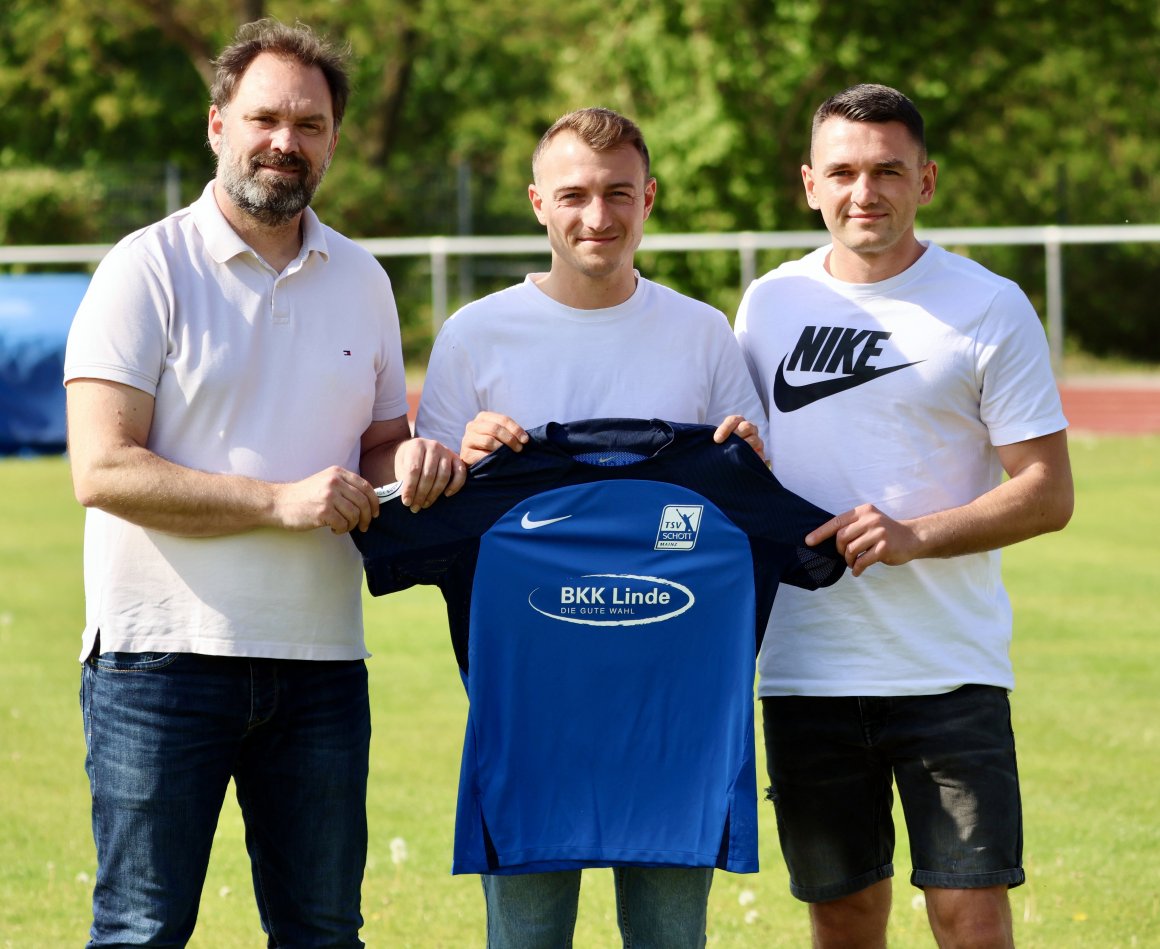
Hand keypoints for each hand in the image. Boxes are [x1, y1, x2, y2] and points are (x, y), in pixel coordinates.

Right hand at [274, 466, 380, 534]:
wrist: (279, 503)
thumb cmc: (304, 496)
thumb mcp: (326, 482)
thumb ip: (345, 487)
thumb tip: (369, 502)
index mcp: (338, 473)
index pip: (366, 487)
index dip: (374, 502)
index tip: (375, 513)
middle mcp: (334, 482)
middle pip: (363, 502)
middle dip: (367, 517)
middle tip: (364, 526)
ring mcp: (329, 496)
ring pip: (355, 514)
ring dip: (352, 525)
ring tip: (343, 527)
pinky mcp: (323, 511)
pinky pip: (343, 524)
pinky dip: (342, 530)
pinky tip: (333, 529)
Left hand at [393, 437, 467, 512]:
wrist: (418, 449)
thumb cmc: (408, 461)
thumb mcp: (401, 466)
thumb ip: (404, 479)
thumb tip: (408, 498)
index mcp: (416, 446)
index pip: (413, 470)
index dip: (410, 487)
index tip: (406, 502)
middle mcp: (433, 446)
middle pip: (429, 474)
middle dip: (421, 494)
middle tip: (415, 507)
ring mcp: (446, 451)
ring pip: (443, 476)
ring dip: (434, 493)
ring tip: (425, 504)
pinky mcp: (457, 458)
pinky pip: (460, 473)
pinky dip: (455, 486)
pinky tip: (446, 495)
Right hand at [460, 412, 528, 464]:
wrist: (474, 461)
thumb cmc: (491, 446)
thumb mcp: (499, 435)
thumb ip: (509, 432)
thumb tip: (525, 438)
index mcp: (483, 417)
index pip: (502, 419)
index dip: (516, 429)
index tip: (526, 440)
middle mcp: (472, 425)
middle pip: (495, 429)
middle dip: (510, 439)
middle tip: (519, 448)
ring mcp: (467, 439)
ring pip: (488, 441)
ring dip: (502, 448)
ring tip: (509, 454)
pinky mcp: (466, 454)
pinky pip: (482, 455)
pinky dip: (493, 458)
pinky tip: (499, 461)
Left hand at [713, 415, 765, 461]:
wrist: (729, 460)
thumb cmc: (721, 446)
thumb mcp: (716, 440)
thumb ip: (716, 438)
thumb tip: (715, 440)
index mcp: (737, 422)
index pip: (733, 420)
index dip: (725, 429)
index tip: (717, 440)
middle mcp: (749, 429)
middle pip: (747, 427)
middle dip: (736, 435)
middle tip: (727, 445)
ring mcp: (756, 440)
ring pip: (754, 440)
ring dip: (743, 447)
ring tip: (733, 454)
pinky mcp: (760, 453)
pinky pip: (759, 453)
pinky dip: (751, 457)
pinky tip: (743, 461)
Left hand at [805, 503, 921, 576]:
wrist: (912, 537)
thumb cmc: (885, 532)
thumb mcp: (869, 521)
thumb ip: (852, 527)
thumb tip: (826, 540)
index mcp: (863, 512)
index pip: (836, 522)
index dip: (820, 533)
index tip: (808, 541)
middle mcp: (870, 520)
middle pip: (841, 538)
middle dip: (840, 550)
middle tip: (845, 556)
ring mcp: (878, 533)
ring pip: (851, 550)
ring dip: (848, 560)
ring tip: (853, 563)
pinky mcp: (884, 547)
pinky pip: (862, 561)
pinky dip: (857, 568)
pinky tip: (857, 571)